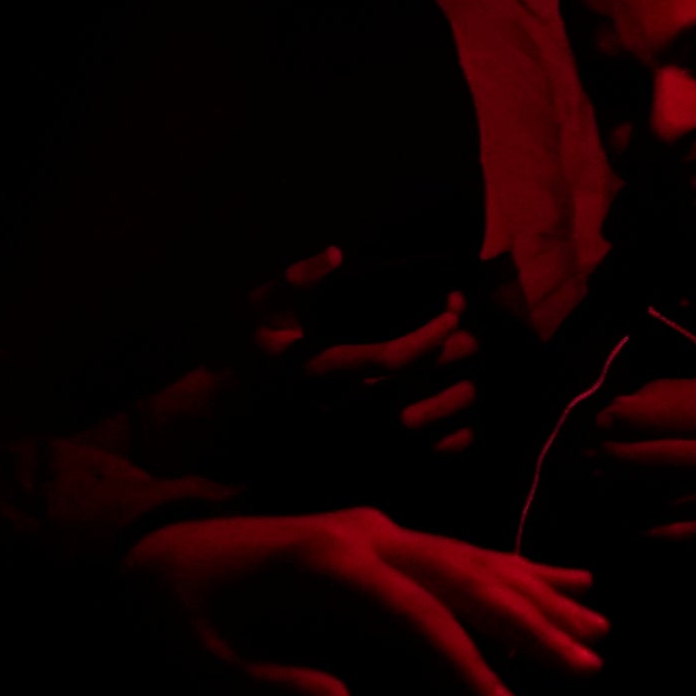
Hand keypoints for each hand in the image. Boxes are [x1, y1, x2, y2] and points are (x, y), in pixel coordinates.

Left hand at [129, 506, 604, 695]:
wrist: (156, 544)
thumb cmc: (179, 612)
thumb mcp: (201, 661)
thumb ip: (270, 689)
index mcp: (326, 563)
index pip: (414, 615)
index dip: (465, 662)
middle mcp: (368, 534)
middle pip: (465, 580)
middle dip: (531, 628)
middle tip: (588, 669)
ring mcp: (382, 528)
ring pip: (477, 561)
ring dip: (542, 597)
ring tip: (600, 631)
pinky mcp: (386, 534)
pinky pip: (465, 552)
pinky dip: (522, 569)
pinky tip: (571, 582)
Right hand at [248, 245, 481, 461]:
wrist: (224, 396)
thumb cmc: (251, 336)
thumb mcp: (264, 301)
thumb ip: (298, 277)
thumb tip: (337, 254)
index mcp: (316, 366)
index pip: (387, 359)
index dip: (427, 337)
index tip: (455, 312)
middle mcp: (332, 403)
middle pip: (409, 388)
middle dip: (446, 359)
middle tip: (471, 332)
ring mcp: (340, 426)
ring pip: (409, 416)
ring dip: (444, 388)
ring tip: (467, 353)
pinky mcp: (348, 441)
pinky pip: (402, 441)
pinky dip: (436, 424)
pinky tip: (455, 396)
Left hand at [592, 375, 695, 543]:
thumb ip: (664, 400)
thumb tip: (614, 415)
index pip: (683, 417)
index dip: (638, 418)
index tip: (603, 420)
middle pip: (673, 459)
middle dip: (625, 456)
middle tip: (595, 454)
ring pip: (669, 498)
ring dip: (627, 492)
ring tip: (602, 482)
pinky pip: (676, 532)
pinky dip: (643, 525)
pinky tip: (623, 512)